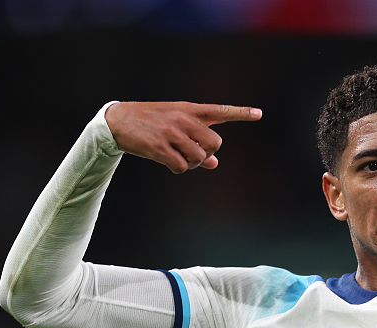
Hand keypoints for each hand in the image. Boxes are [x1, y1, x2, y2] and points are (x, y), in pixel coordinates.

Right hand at [105, 101, 261, 173]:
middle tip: (192, 151)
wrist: (117, 120)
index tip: (259, 113)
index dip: (240, 113)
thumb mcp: (174, 124)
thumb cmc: (150, 122)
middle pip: (215, 143)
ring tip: (178, 156)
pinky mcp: (159, 147)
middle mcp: (183, 119)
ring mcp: (171, 133)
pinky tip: (168, 162)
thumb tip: (214, 163)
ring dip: (193, 163)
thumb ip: (197, 139)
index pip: (220, 110)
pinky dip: (178, 168)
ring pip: (199, 157)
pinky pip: (182, 166)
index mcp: (188, 110)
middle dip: (207, 152)